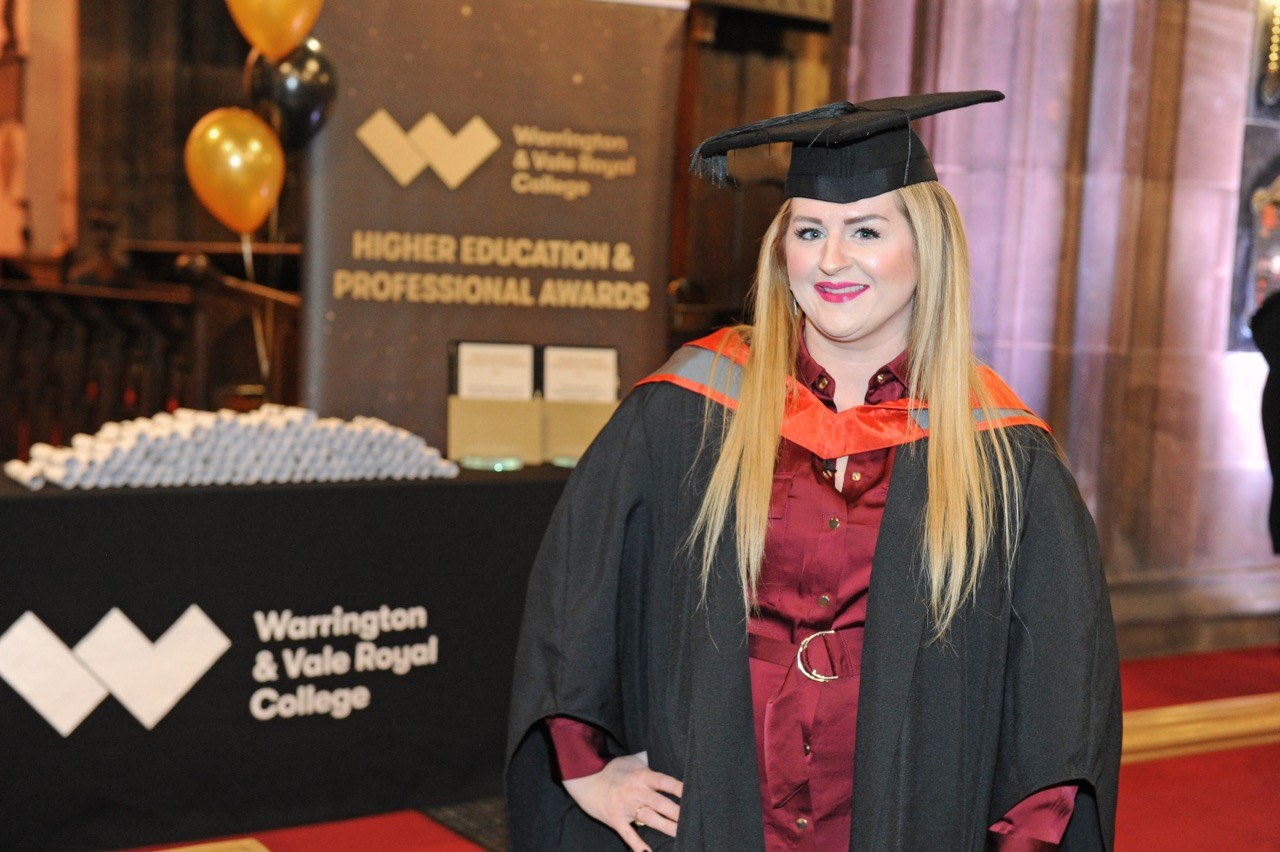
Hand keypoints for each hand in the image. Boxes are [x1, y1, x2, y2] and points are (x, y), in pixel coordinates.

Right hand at [562, 751, 682, 850]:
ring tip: (680, 834)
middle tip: (691, 820)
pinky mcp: (616, 819)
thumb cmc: (612, 770)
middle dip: (677, 812)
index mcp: (642, 776)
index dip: (679, 788)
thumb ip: (648, 765)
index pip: (665, 782)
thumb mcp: (631, 761)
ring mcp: (626, 806)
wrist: (587, 780)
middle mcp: (636, 791)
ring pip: (650, 818)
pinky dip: (638, 845)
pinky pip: (628, 834)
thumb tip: (663, 762)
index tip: (693, 795)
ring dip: (666, 827)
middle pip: (660, 803)